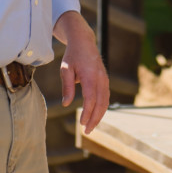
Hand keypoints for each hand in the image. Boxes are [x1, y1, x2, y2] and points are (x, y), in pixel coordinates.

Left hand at [55, 11, 109, 134]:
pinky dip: (102, 107)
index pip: (91, 98)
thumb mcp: (65, 69)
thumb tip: (66, 104)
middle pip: (100, 102)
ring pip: (105, 100)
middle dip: (95, 118)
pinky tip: (96, 115)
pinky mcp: (104, 79)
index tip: (81, 123)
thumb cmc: (73, 55)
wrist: (84, 41)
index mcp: (90, 75)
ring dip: (99, 115)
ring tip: (91, 126)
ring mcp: (104, 78)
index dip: (87, 113)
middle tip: (86, 131)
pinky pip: (105, 96)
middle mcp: (100, 77)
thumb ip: (67, 87)